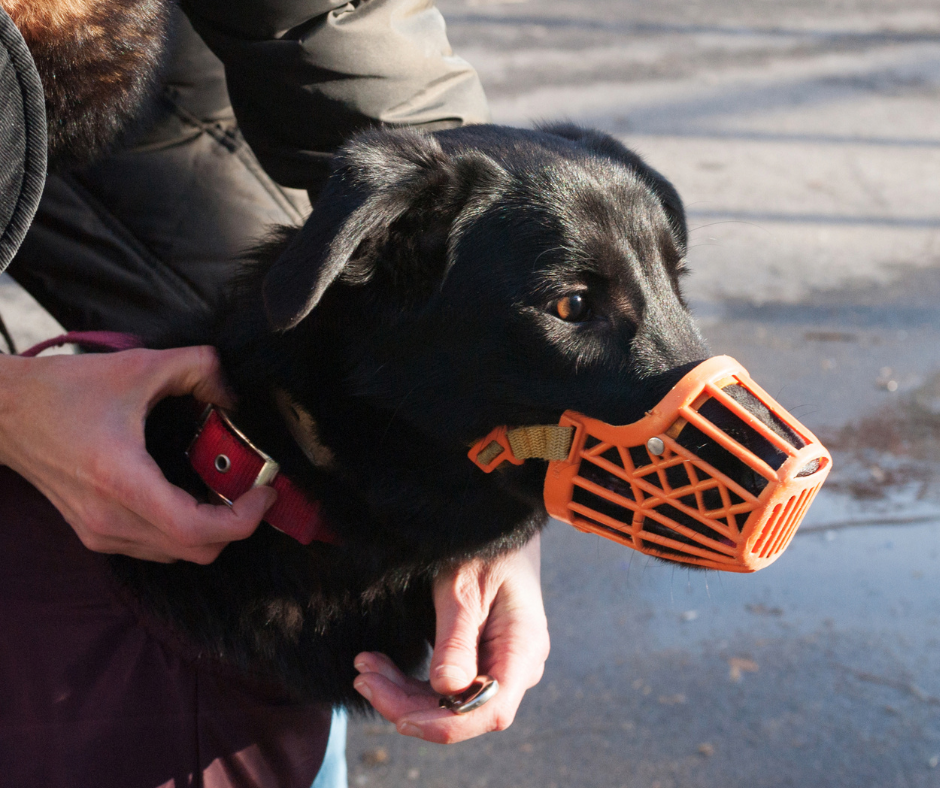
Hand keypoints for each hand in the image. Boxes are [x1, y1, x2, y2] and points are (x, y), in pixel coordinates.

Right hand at [0, 347, 275, 562]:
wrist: (3, 414)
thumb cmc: (64, 391)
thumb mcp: (140, 366)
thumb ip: (199, 368)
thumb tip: (235, 395)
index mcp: (121, 480)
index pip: (195, 529)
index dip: (242, 519)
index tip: (264, 491)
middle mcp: (110, 519)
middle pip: (196, 551)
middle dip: (236, 525)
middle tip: (253, 489)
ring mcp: (100, 533)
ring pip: (177, 555)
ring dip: (212, 529)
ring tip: (228, 490)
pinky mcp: (95, 534)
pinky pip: (156, 548)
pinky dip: (185, 530)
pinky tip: (194, 496)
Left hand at [353, 533, 549, 742]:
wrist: (492, 527)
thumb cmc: (483, 549)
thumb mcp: (463, 589)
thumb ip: (456, 641)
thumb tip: (447, 691)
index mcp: (522, 649)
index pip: (491, 711)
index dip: (447, 725)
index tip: (400, 719)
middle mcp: (516, 666)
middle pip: (464, 711)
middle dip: (409, 704)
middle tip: (364, 678)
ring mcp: (497, 665)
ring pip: (448, 702)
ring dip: (402, 693)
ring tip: (365, 668)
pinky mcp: (479, 660)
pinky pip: (445, 685)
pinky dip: (409, 682)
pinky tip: (379, 666)